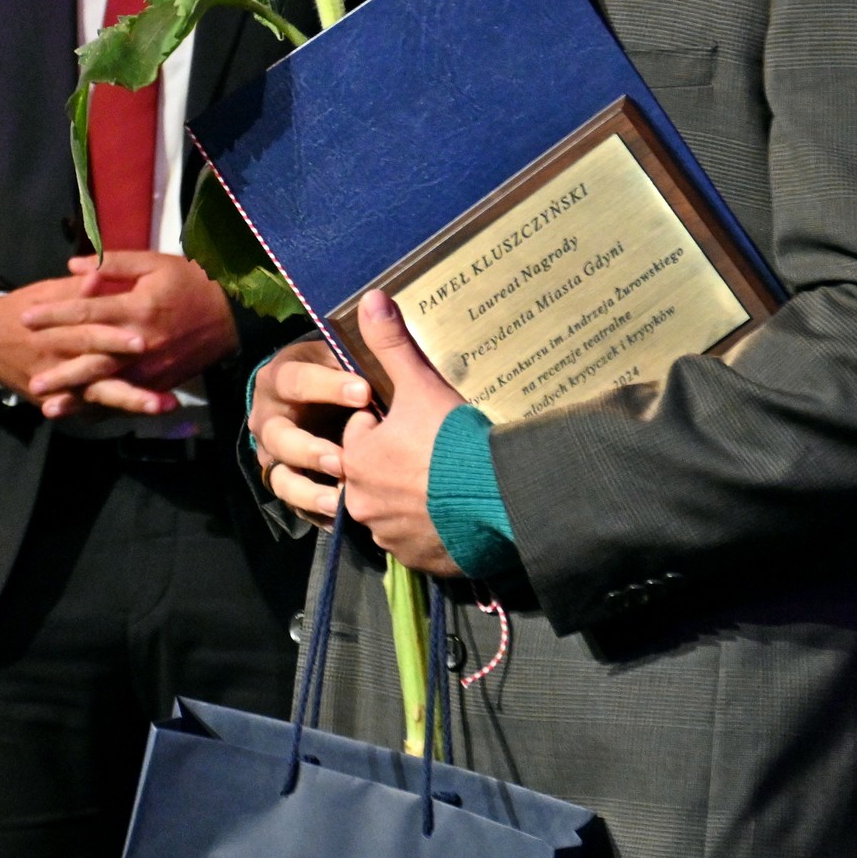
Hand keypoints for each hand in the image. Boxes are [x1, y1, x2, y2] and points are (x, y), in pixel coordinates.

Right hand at [0, 273, 146, 407]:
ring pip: (95, 399)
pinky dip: (110, 414)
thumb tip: (96, 275)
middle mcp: (55, 363)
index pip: (86, 335)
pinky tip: (140, 417)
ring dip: (128, 405)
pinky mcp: (51, 402)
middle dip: (129, 387)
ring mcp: (53, 388)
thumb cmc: (22, 310)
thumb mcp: (42, 293)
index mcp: (54, 331)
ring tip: (160, 407)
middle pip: (95, 375)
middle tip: (162, 394)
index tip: (142, 342)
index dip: (113, 339)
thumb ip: (72, 288)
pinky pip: (84, 411)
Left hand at [18, 252, 238, 418]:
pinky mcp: (163, 380)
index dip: (55, 315)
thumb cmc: (192, 280)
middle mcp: (141, 343)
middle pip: (93, 359)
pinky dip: (106, 407)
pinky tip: (86, 415)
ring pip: (109, 385)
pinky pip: (130, 396)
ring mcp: (153, 366)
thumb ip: (113, 264)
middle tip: (32, 381)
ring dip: (79, 398)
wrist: (234, 312)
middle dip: (61, 372)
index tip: (27, 318)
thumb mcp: (154, 262)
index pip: (86, 312)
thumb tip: (74, 267)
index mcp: (136, 309)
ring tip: (50, 408)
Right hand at [247, 336, 372, 527]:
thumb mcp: (353, 356)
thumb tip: (378, 298)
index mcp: (282, 377)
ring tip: (340, 498)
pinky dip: (315, 511)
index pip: (296, 379)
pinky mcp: (287, 482)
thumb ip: (370, 338)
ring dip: (307, 489)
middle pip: (278, 436)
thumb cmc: (344, 377)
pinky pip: (293, 503)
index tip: (365, 393)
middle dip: (309, 447)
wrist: (328, 406)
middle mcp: (269, 417)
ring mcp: (274, 454)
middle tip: (344, 457)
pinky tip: (340, 516)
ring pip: (280, 475)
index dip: (327, 386)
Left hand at [337, 289, 464, 574]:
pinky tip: (455, 511)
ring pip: (391, 508)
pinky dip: (430, 528)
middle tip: (435, 453)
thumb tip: (368, 297)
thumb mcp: (421, 385)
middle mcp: (360, 503)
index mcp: (355, 459)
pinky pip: (415, 540)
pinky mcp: (416, 561)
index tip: (417, 422)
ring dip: (411, 496)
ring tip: (448, 482)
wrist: (501, 502)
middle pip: (372, 473)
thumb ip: (390, 344)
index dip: (386, 423)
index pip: (360, 433)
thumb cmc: (455, 441)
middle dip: (395, 462)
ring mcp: (388, 536)